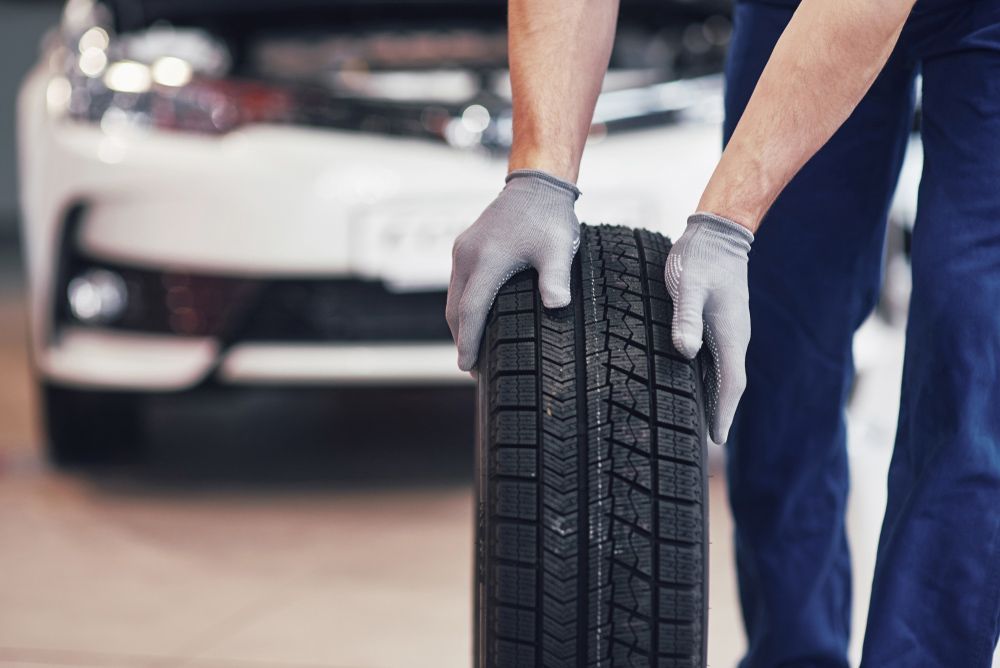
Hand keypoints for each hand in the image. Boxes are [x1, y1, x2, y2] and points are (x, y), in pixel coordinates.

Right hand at [447, 169, 580, 370]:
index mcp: (488, 260)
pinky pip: (458, 283)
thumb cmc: (549, 218)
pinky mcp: (464, 246)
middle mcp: (468, 256)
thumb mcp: (558, 250)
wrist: (536, 184)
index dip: (468, 342)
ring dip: (460, 324)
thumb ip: (556, 279)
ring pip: (453, 297)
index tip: (466, 366)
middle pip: (455, 309)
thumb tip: (556, 307)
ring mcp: (463, 250)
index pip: (471, 311)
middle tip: (472, 367)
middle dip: (461, 339)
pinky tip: (475, 317)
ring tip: (472, 348)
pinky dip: (462, 305)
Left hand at [665, 213, 753, 443]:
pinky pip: (716, 359)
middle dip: (720, 413)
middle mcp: (734, 338)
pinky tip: (693, 384)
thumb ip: (686, 318)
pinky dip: (707, 377)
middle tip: (707, 441)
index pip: (731, 384)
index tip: (717, 439)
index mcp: (730, 335)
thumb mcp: (688, 287)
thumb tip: (687, 352)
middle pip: (728, 385)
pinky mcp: (720, 322)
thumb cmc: (700, 258)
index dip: (724, 413)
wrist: (717, 232)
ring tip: (700, 422)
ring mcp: (728, 330)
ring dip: (714, 397)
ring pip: (722, 373)